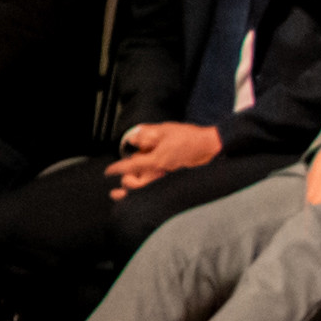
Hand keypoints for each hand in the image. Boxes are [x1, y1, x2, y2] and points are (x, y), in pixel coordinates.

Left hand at [107, 119, 223, 194]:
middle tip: (123, 178)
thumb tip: (133, 138)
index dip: (117, 169)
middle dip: (127, 183)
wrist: (212, 147)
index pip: (130, 167)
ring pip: (147, 191)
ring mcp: (170, 179)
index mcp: (156, 161)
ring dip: (137, 189)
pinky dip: (151, 190)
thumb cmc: (190, 138)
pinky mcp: (177, 181)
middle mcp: (162, 173)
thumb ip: (148, 134)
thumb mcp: (166, 130)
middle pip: (136, 186)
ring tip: (131, 186)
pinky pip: (160, 189)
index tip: (109, 171)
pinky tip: (150, 186)